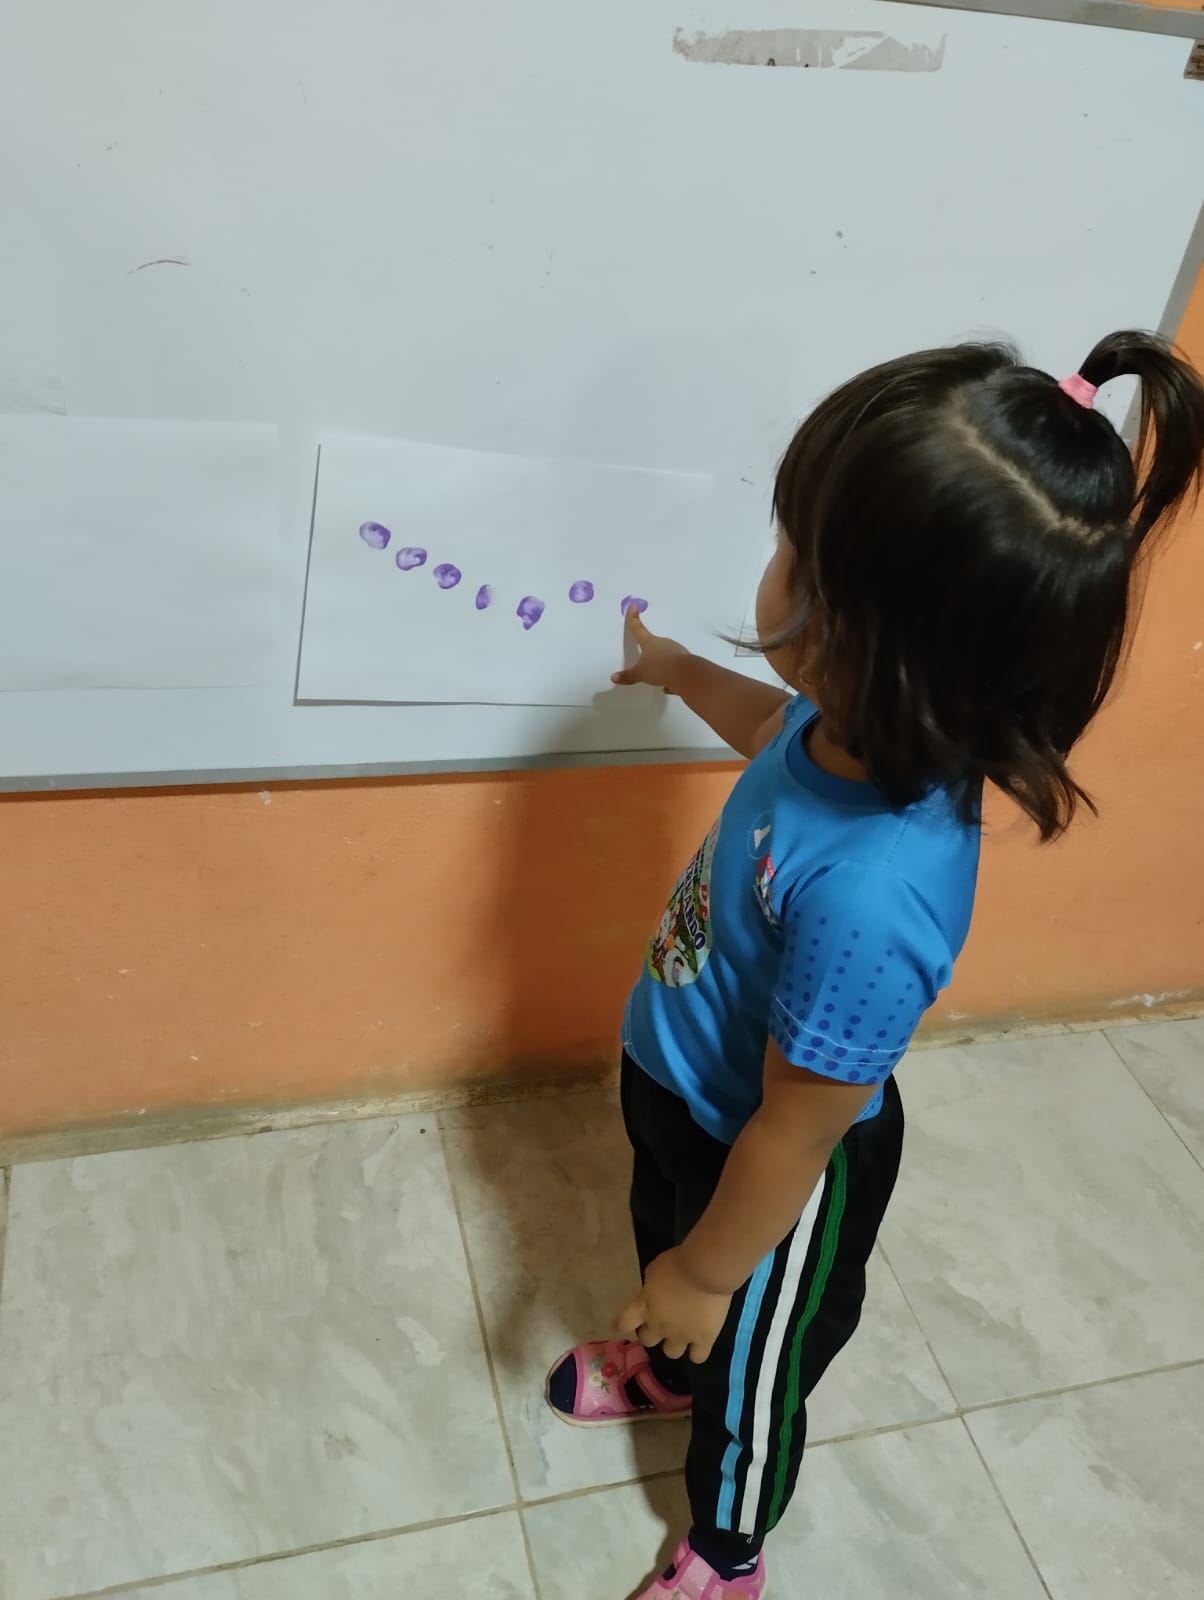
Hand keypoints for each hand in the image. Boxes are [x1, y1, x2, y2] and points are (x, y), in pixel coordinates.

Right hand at [611, 607, 692, 692]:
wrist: (685, 674)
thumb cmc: (659, 668)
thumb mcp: (640, 673)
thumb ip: (628, 676)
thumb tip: (614, 677)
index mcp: (650, 643)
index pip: (638, 629)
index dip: (633, 619)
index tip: (633, 607)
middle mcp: (664, 644)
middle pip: (654, 644)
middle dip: (650, 651)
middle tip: (645, 661)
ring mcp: (676, 652)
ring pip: (666, 657)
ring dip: (662, 665)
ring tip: (657, 677)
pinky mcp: (685, 663)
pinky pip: (675, 670)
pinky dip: (671, 677)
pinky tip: (669, 686)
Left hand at [615, 1247, 732, 1363]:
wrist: (705, 1270)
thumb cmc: (678, 1263)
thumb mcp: (655, 1269)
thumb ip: (651, 1286)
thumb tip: (653, 1293)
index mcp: (643, 1306)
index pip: (623, 1324)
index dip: (623, 1324)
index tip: (624, 1322)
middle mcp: (659, 1325)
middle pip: (647, 1341)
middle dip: (652, 1332)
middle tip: (662, 1321)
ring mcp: (682, 1335)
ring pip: (671, 1353)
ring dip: (674, 1343)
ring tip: (683, 1332)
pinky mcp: (704, 1339)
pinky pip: (697, 1357)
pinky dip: (697, 1351)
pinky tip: (701, 1341)